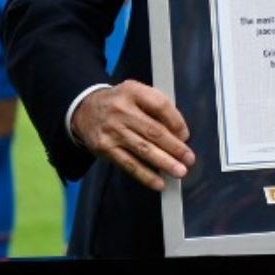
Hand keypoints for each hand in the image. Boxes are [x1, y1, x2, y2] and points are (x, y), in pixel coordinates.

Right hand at [73, 81, 193, 191]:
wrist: (85, 110)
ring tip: (180, 172)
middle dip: (174, 147)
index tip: (186, 136)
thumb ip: (157, 107)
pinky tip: (158, 182)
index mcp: (133, 91)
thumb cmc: (121, 103)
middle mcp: (121, 110)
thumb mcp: (137, 93)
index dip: (176, 121)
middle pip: (153, 131)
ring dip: (164, 163)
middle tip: (189, 159)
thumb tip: (179, 134)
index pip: (159, 105)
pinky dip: (145, 175)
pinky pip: (128, 164)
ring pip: (142, 149)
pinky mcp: (104, 148)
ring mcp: (111, 131)